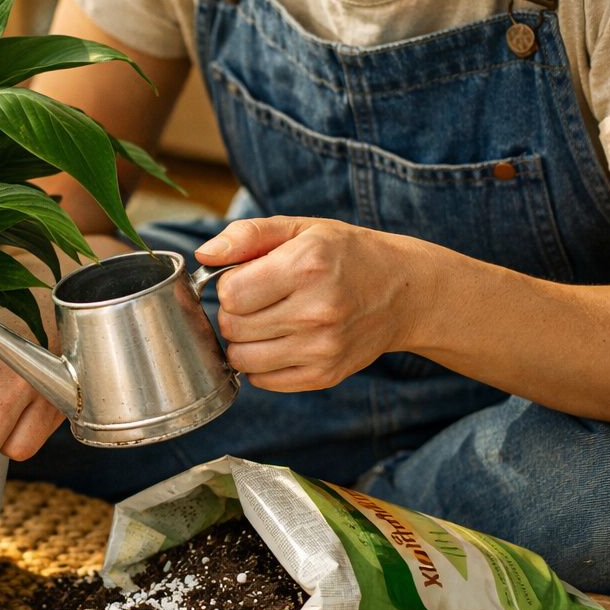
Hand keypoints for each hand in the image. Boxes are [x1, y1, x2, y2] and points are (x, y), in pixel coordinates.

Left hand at [197, 216, 427, 391]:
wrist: (405, 292)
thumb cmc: (345, 255)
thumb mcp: (300, 228)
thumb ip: (247, 236)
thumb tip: (204, 254)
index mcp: (308, 266)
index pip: (230, 294)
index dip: (229, 285)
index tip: (247, 278)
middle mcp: (318, 310)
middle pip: (232, 327)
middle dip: (233, 313)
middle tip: (258, 300)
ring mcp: (323, 348)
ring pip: (241, 359)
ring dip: (243, 341)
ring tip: (267, 321)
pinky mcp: (326, 375)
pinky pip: (262, 381)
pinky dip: (261, 364)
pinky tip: (281, 342)